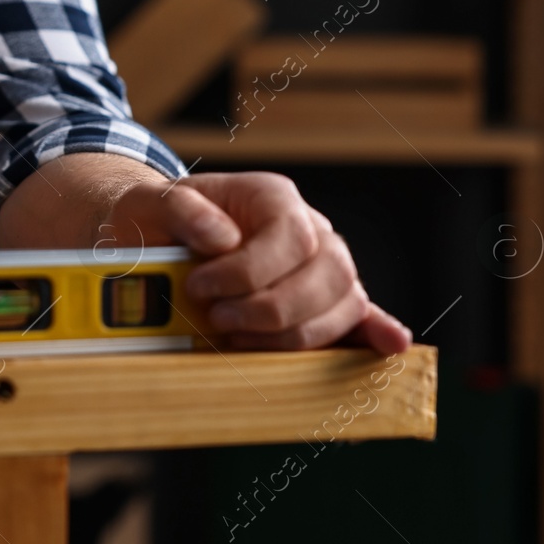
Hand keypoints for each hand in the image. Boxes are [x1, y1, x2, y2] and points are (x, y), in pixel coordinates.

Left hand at [105, 171, 410, 352]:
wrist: (162, 241)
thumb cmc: (159, 222)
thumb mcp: (152, 203)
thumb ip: (181, 210)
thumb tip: (222, 238)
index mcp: (273, 197)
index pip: (289, 235)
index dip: (248, 271)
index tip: (200, 288)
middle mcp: (311, 229)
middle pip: (327, 274)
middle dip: (271, 310)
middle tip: (218, 320)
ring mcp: (324, 268)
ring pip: (343, 305)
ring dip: (292, 336)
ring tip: (236, 339)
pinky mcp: (324, 304)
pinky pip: (361, 318)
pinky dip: (375, 334)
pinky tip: (390, 345)